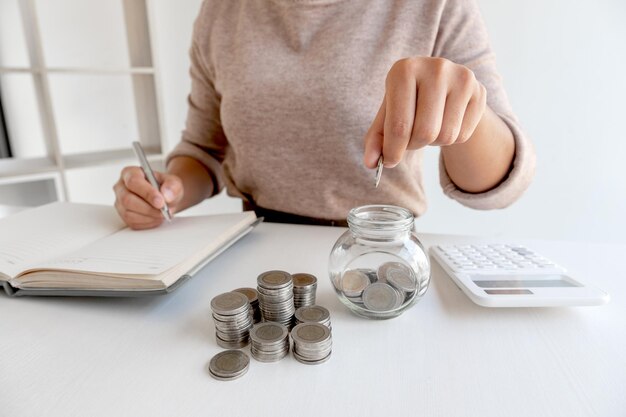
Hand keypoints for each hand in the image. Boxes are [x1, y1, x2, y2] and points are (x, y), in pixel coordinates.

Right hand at [113, 166, 183, 229]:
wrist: (165, 197)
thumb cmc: (165, 187)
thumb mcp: (173, 182)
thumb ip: (172, 186)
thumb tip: (166, 195)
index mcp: (130, 173)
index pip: (133, 182)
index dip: (147, 193)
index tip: (161, 201)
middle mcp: (121, 187)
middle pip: (128, 200)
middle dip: (148, 208)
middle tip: (164, 210)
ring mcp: (120, 203)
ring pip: (129, 214)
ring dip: (149, 216)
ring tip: (163, 214)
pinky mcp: (124, 216)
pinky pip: (133, 223)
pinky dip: (148, 222)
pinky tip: (156, 217)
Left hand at [364, 57, 486, 167]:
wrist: (443, 87)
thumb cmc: (408, 103)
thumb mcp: (387, 115)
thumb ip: (376, 139)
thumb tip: (371, 163)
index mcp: (403, 69)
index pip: (399, 125)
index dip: (393, 151)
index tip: (389, 161)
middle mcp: (435, 68)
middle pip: (424, 132)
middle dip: (414, 145)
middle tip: (410, 140)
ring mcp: (461, 77)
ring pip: (446, 136)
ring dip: (433, 142)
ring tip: (428, 127)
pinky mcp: (480, 91)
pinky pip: (463, 135)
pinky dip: (451, 139)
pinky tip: (446, 123)